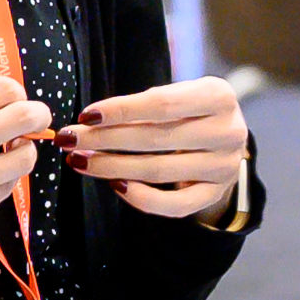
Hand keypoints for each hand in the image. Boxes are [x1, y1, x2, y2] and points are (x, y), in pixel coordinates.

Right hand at [0, 74, 48, 299]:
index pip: (0, 90)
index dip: (15, 94)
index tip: (14, 102)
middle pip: (21, 118)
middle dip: (36, 116)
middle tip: (33, 122)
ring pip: (22, 158)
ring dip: (22, 152)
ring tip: (10, 154)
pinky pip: (3, 191)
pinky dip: (2, 181)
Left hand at [57, 77, 249, 220]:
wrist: (225, 137)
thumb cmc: (191, 111)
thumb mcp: (181, 93)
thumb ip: (147, 102)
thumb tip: (90, 121)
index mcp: (219, 96)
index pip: (162, 104)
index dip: (120, 110)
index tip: (86, 115)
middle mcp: (228, 132)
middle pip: (156, 138)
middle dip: (105, 139)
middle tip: (70, 140)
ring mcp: (224, 167)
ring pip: (159, 171)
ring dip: (112, 167)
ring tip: (80, 161)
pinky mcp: (215, 194)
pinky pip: (174, 205)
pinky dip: (142, 198)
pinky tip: (116, 185)